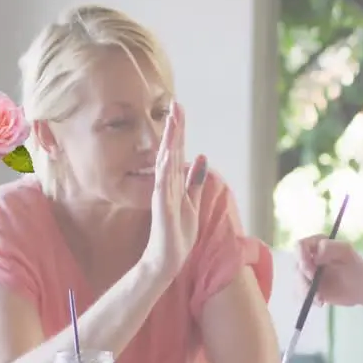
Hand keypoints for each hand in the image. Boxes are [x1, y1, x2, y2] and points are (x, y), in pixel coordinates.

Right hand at [142, 102, 206, 279]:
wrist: (167, 258)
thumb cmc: (178, 233)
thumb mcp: (192, 202)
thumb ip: (195, 181)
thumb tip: (201, 157)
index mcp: (176, 182)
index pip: (178, 150)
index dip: (180, 130)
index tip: (180, 108)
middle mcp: (167, 184)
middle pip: (171, 150)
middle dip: (174, 128)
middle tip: (175, 104)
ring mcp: (163, 194)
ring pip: (166, 162)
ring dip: (169, 142)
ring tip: (172, 121)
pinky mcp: (162, 207)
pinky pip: (163, 184)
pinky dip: (164, 169)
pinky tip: (165, 154)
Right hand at [295, 234, 362, 306]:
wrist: (361, 286)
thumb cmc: (355, 266)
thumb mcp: (346, 252)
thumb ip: (330, 248)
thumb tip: (315, 256)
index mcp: (316, 244)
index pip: (300, 246)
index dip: (302, 257)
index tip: (312, 270)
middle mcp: (308, 257)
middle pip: (297, 265)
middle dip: (304, 278)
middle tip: (316, 288)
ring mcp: (307, 274)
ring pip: (298, 281)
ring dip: (306, 291)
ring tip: (320, 299)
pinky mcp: (308, 288)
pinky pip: (301, 294)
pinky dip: (309, 299)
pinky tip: (321, 302)